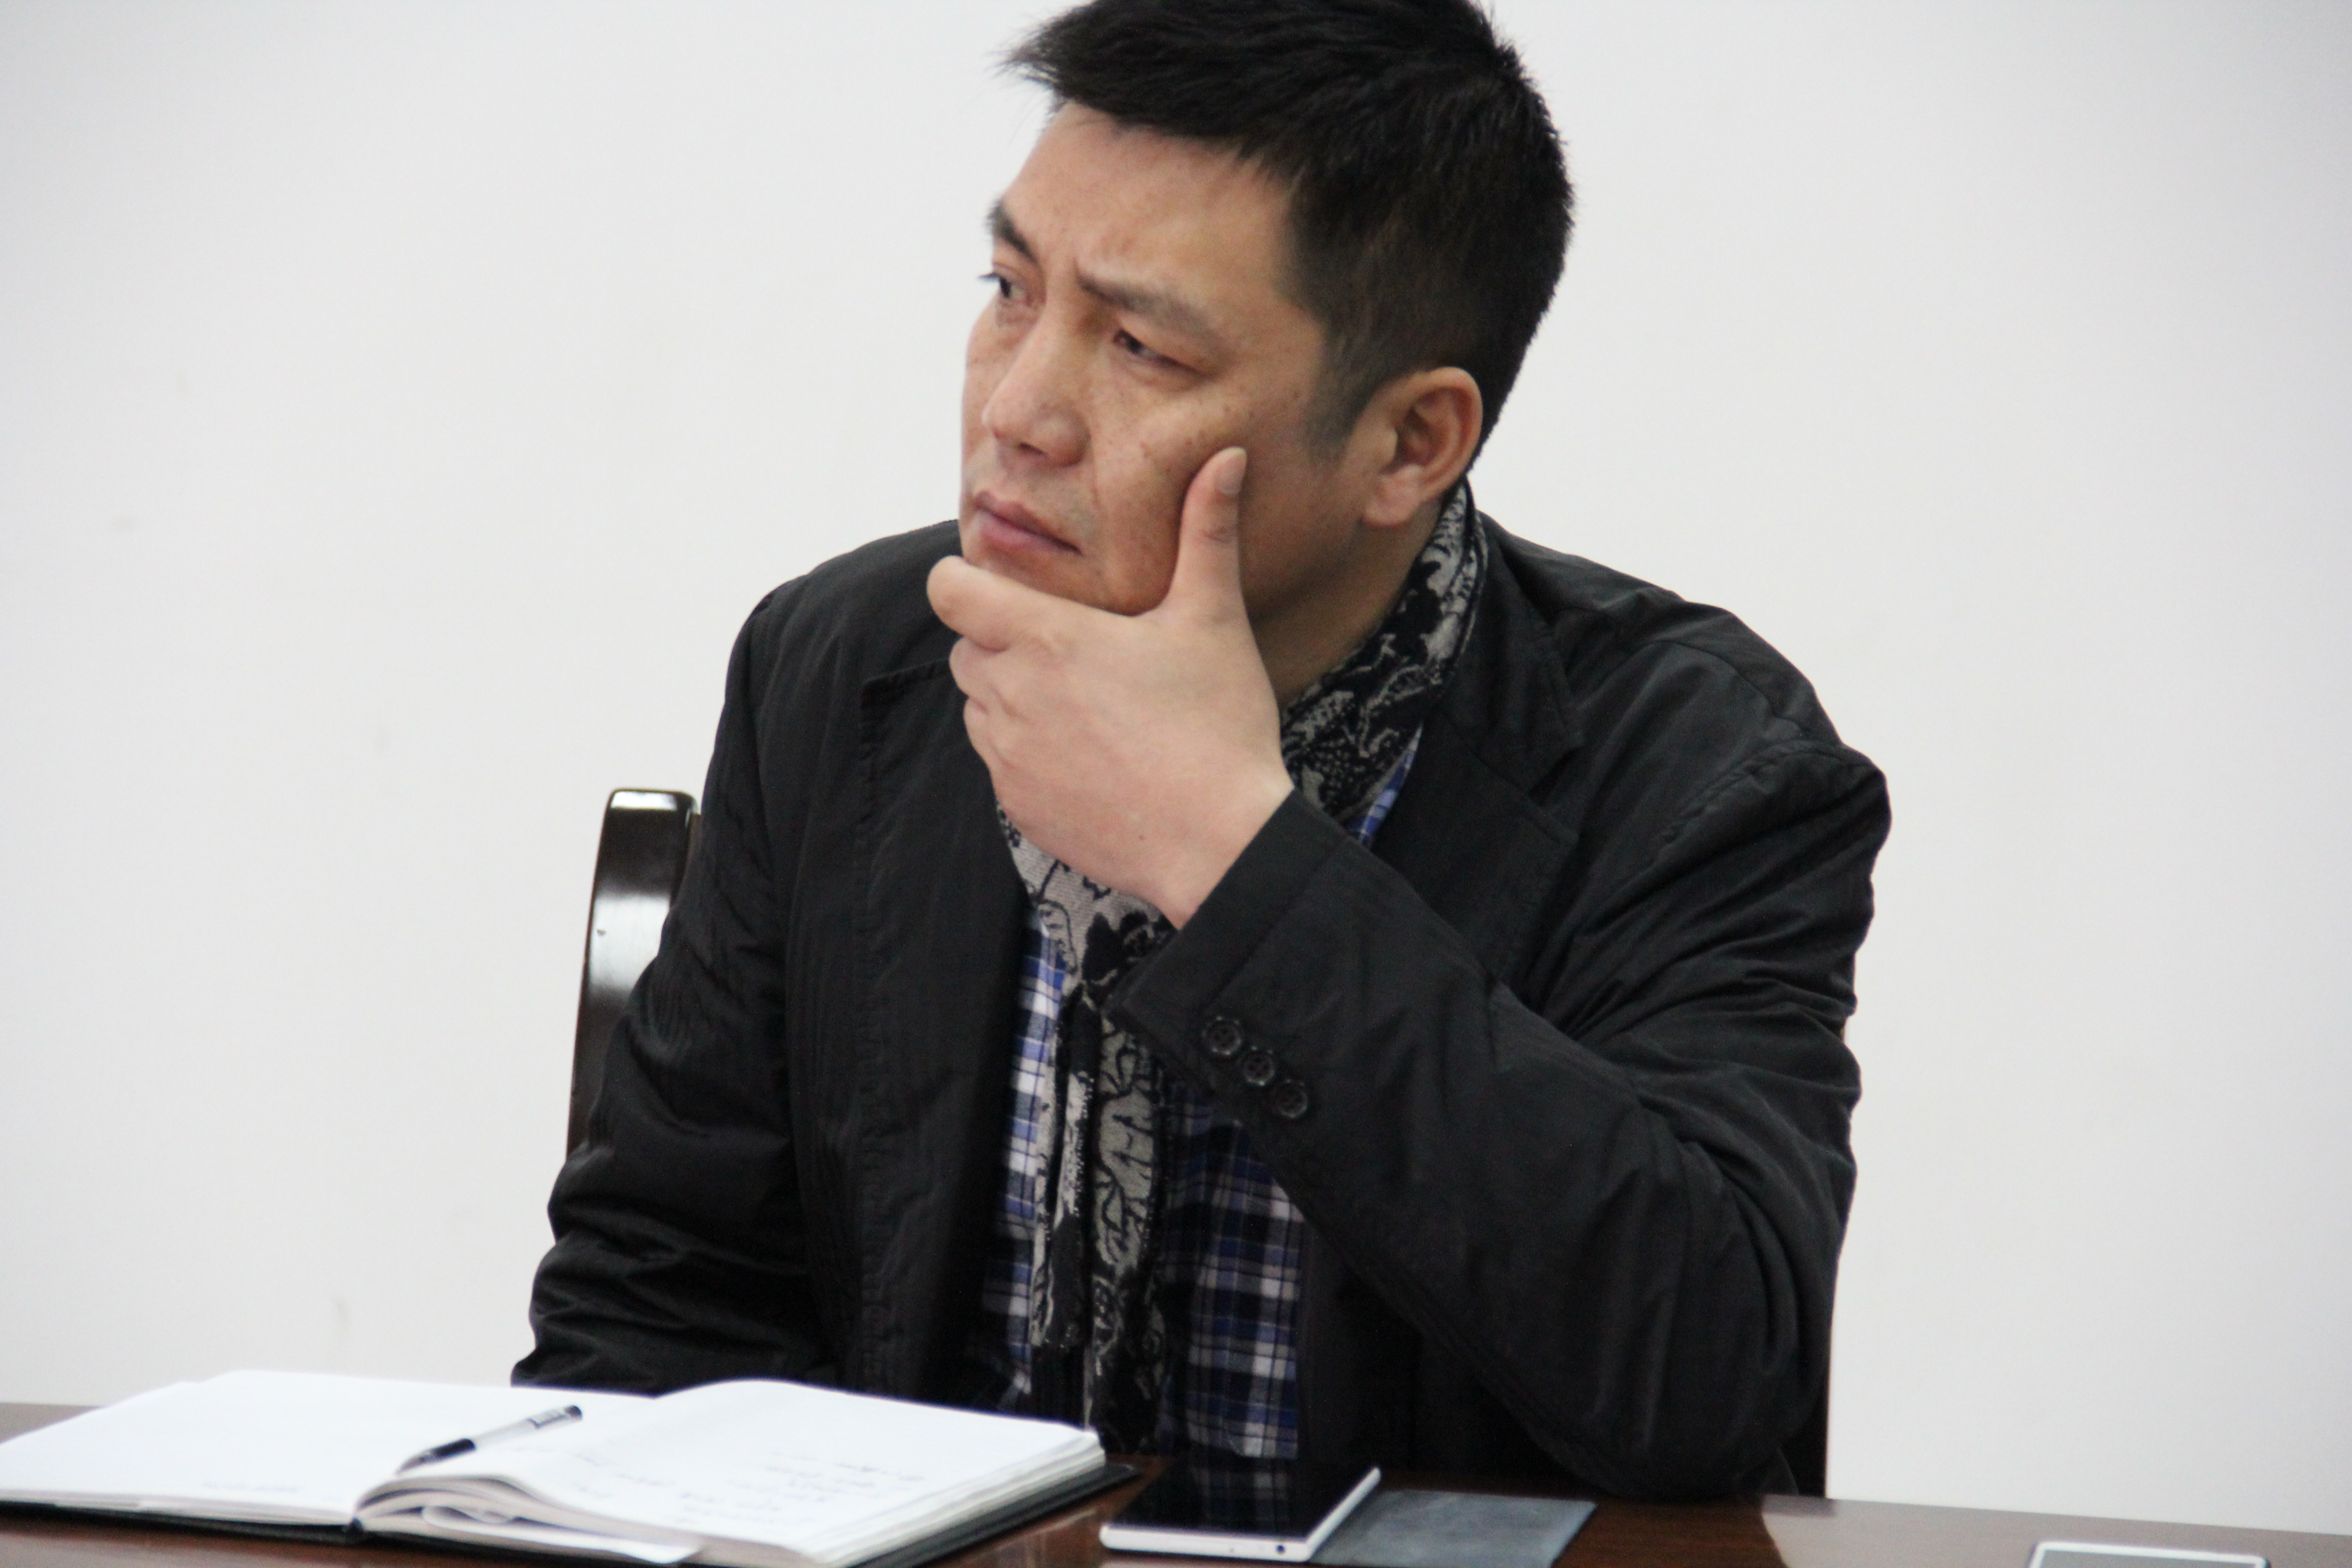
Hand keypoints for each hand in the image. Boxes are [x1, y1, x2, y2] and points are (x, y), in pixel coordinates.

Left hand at [927, 448, 1293, 925]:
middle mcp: (1009, 695)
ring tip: (1089, 707)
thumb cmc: (1219, 725)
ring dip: (1014, 697)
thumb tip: (1227, 456)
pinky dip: (1030, 753)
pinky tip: (1092, 759)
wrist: (1220, 844)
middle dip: (1004, 642)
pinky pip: (999, 764)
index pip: (948, 590)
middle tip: (1075, 652)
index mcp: (1044, 638)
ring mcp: (1007, 758)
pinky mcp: (1016, 807)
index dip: (966, 580)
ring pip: (979, 707)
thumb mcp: (1214, 619)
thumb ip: (1207, 532)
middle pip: (967, 648)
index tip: (1007, 587)